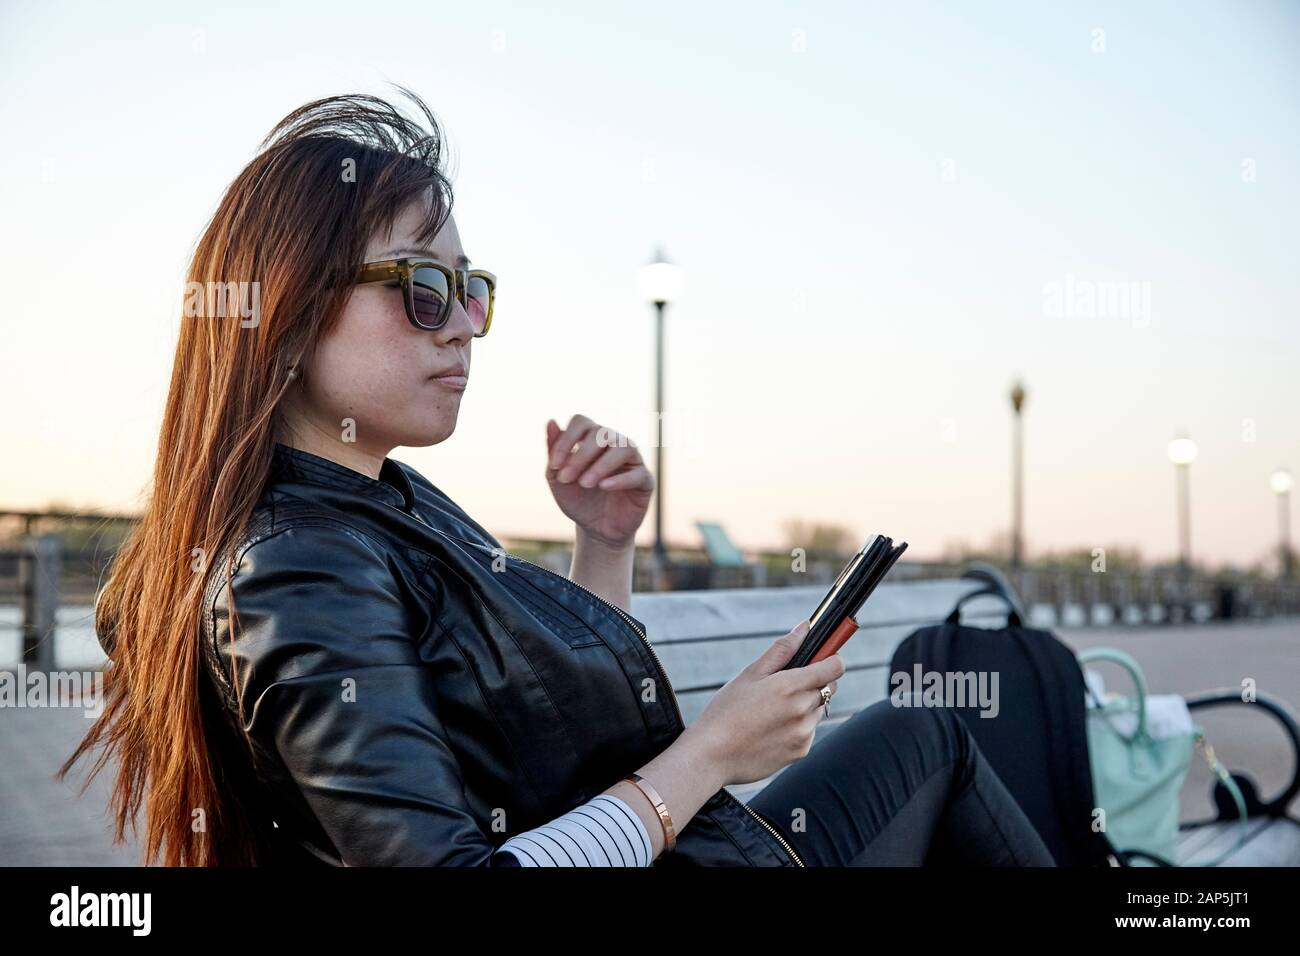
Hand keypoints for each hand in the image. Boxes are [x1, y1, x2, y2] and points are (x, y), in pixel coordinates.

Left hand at [545, 414, 653, 548]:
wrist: (596, 529)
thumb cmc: (578, 500)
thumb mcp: (559, 479)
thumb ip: (554, 452)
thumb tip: (551, 421)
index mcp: (593, 439)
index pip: (582, 422)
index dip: (566, 440)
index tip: (554, 466)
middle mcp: (615, 444)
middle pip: (601, 433)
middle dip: (581, 456)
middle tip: (566, 479)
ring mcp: (633, 461)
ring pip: (624, 447)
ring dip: (601, 465)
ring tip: (585, 483)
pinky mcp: (645, 481)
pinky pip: (638, 473)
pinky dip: (619, 479)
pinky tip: (604, 487)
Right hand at [690, 620, 844, 786]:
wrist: (711, 756)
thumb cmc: (726, 711)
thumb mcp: (750, 674)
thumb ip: (782, 649)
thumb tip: (805, 627)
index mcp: (790, 686)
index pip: (834, 667)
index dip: (830, 657)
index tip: (821, 656)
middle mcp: (802, 710)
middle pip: (829, 687)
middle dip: (814, 681)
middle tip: (784, 684)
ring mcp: (804, 733)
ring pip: (819, 709)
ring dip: (806, 704)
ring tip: (772, 710)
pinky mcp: (800, 751)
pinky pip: (809, 730)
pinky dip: (798, 725)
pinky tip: (772, 727)